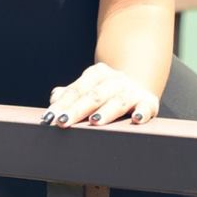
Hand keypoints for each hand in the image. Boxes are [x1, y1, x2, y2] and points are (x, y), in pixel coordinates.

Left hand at [42, 62, 159, 126]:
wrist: (138, 83)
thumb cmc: (106, 91)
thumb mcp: (89, 88)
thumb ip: (71, 94)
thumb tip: (54, 97)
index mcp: (96, 74)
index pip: (76, 90)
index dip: (62, 104)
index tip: (49, 118)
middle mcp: (114, 79)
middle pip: (94, 95)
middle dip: (77, 109)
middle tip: (63, 121)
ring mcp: (131, 90)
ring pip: (118, 100)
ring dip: (106, 111)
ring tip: (94, 121)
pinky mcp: (148, 102)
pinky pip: (146, 106)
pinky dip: (142, 111)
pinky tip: (137, 119)